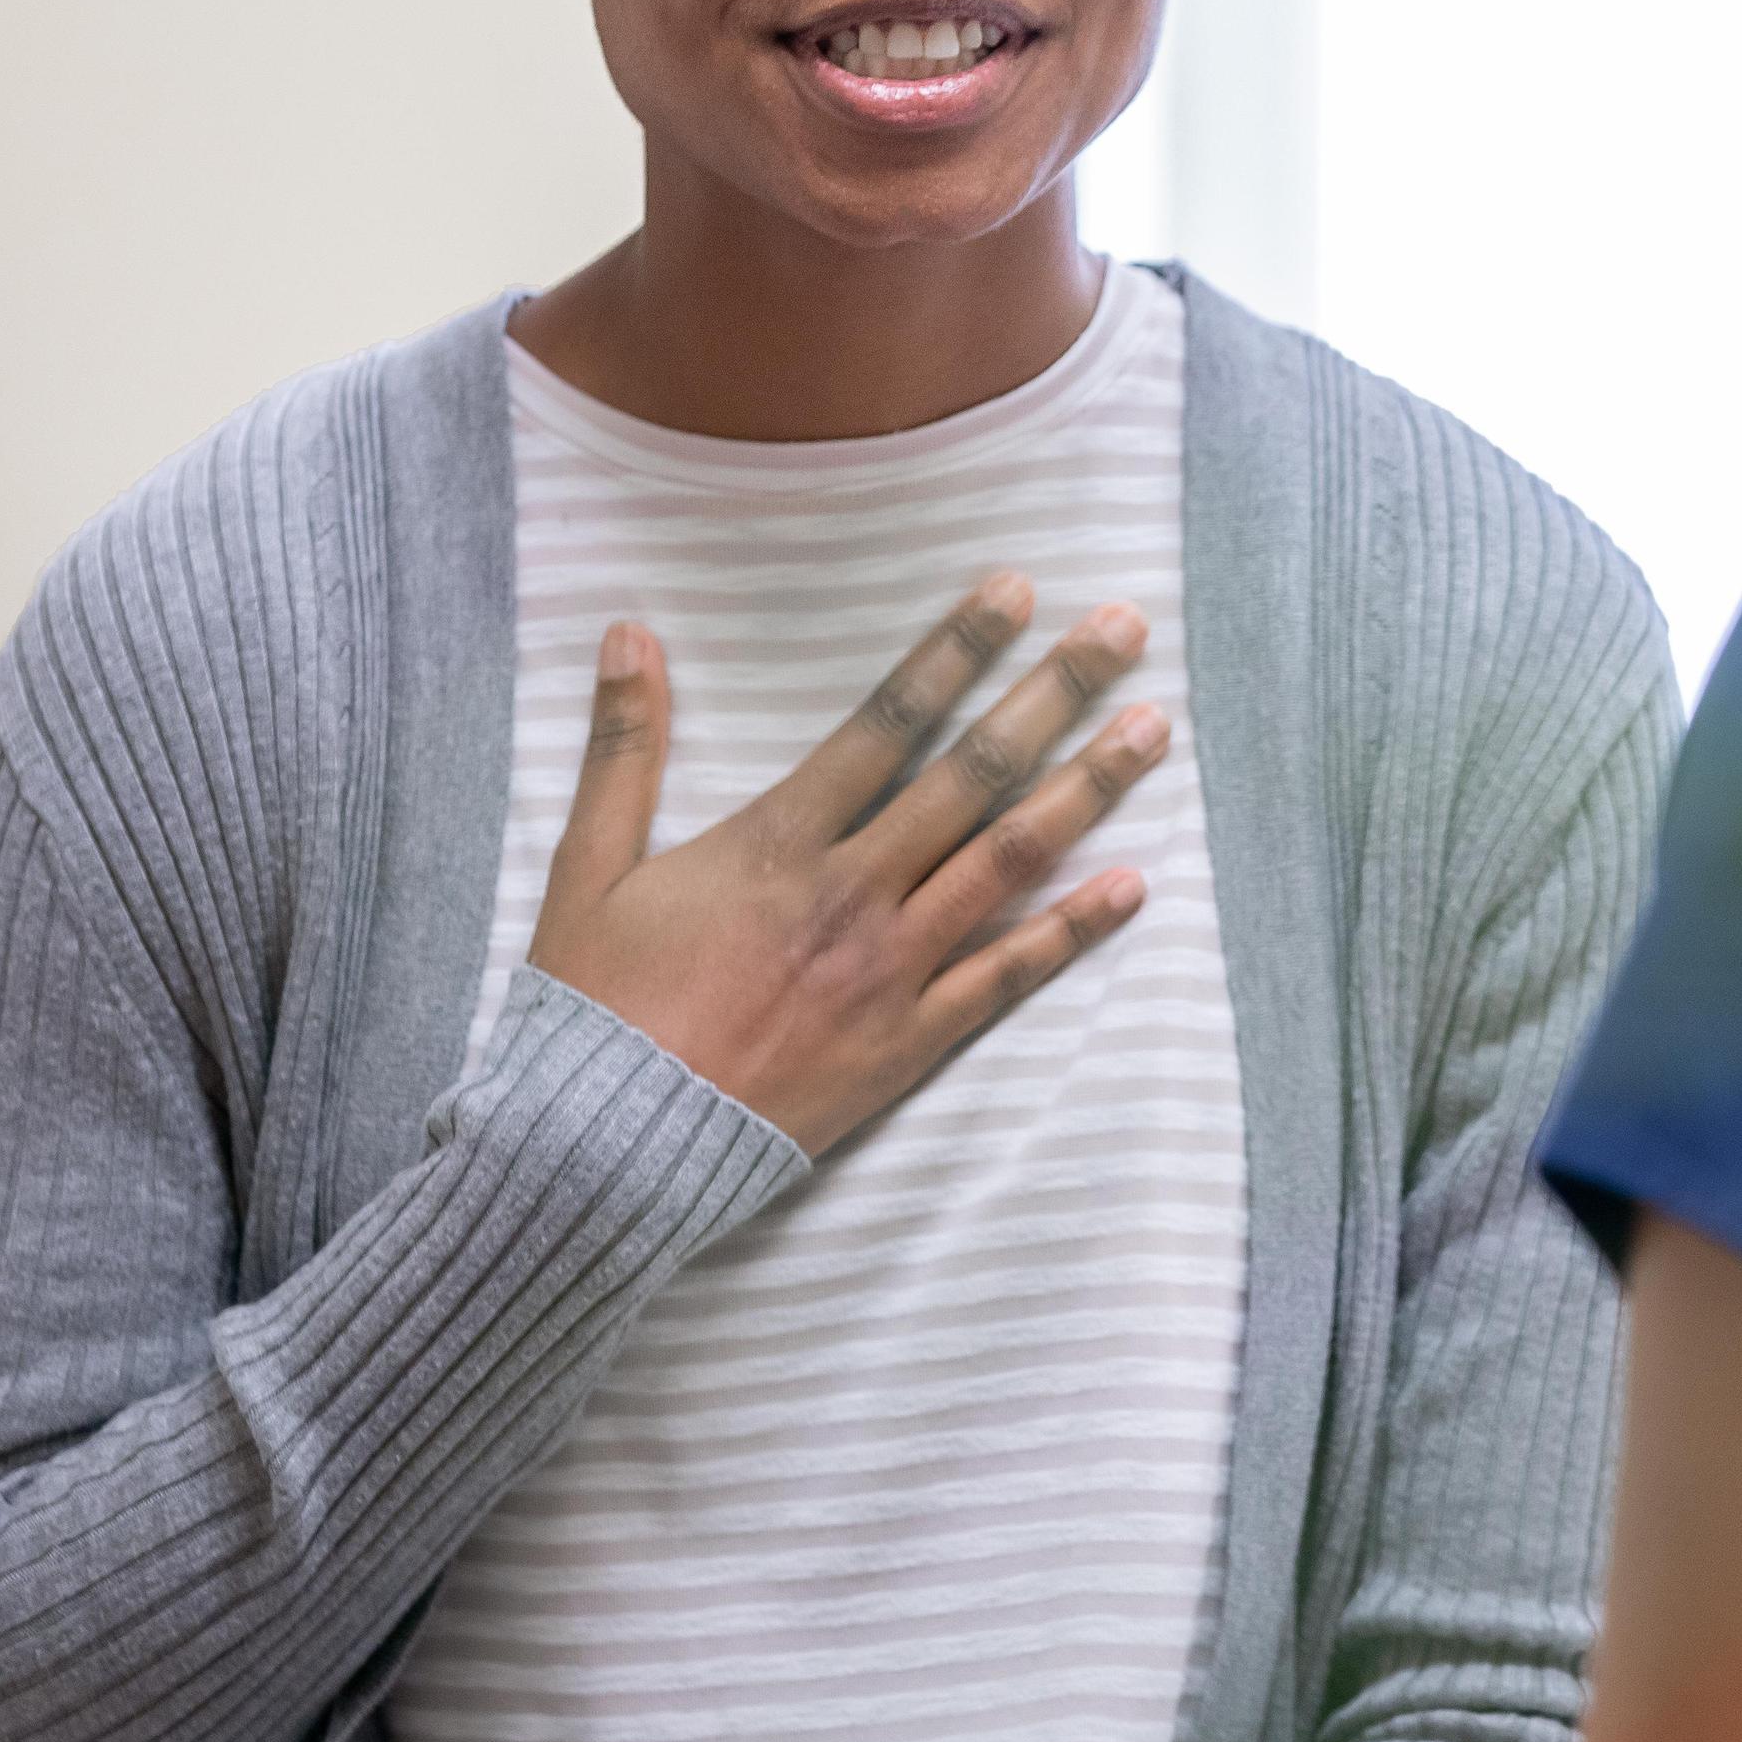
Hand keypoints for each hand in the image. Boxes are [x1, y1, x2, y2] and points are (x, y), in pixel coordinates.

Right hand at [528, 573, 1170, 1155]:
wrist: (600, 1153)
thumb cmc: (593, 1008)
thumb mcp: (588, 865)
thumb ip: (622, 746)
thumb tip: (630, 630)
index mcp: (780, 841)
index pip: (889, 720)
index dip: (957, 648)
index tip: (1016, 588)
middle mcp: (852, 894)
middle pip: (974, 774)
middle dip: (1054, 693)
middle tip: (1122, 630)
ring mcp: (890, 971)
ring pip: (1009, 861)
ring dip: (1087, 789)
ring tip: (1153, 730)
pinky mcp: (908, 1043)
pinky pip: (1007, 978)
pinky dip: (1072, 930)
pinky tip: (1131, 885)